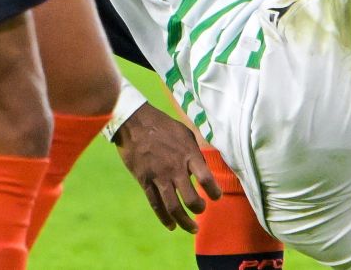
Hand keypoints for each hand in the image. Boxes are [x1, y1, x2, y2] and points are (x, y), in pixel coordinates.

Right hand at [112, 103, 222, 232]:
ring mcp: (159, 176)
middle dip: (199, 209)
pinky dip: (165, 218)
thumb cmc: (162, 125)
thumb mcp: (185, 133)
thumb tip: (204, 168)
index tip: (217, 196)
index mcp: (188, 154)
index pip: (206, 178)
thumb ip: (195, 152)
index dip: (214, 191)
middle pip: (190, 199)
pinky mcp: (145, 181)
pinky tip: (171, 226)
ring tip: (192, 228)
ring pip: (173, 207)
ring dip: (184, 222)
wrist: (134, 122)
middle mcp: (175, 168)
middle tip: (202, 210)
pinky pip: (156, 205)